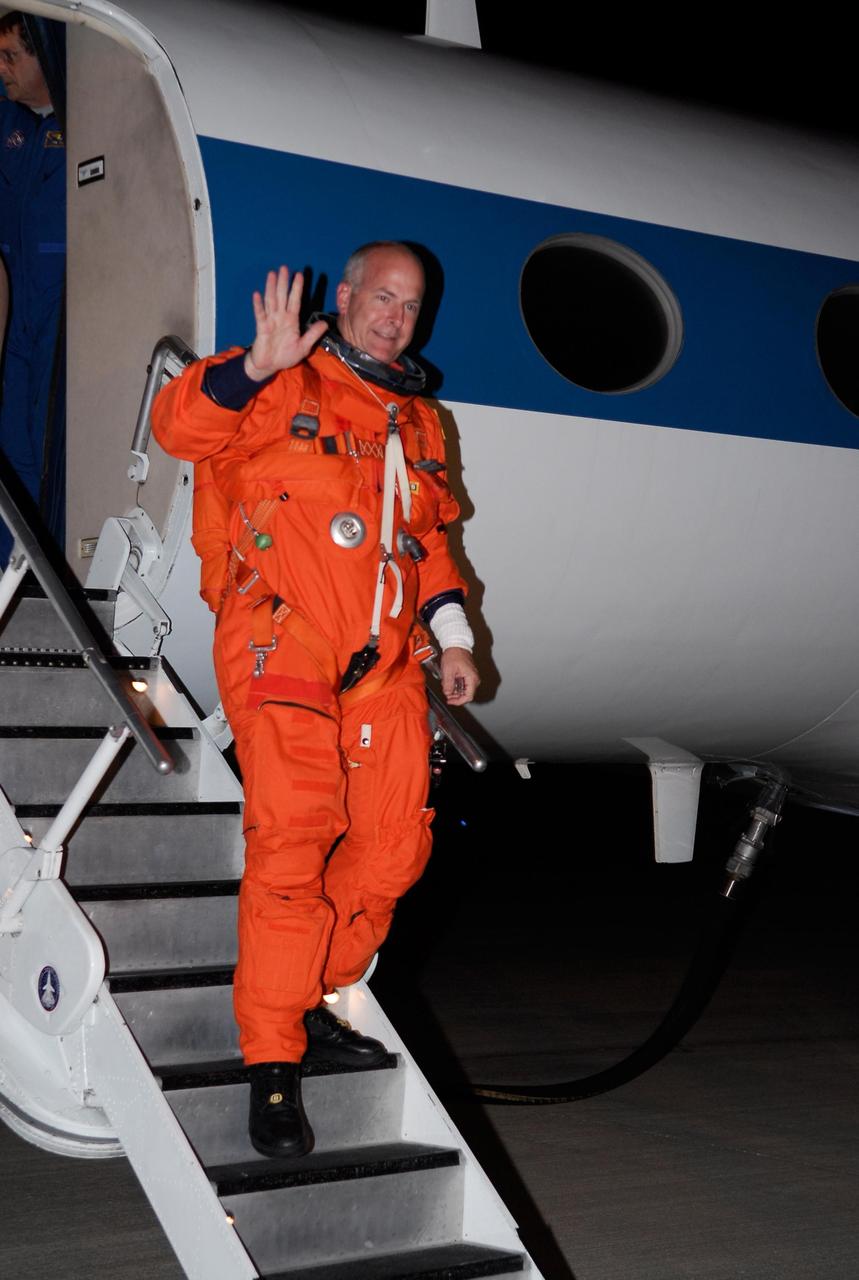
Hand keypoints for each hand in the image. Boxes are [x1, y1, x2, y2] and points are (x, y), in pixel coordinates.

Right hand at [245, 266, 327, 380]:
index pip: (295, 301)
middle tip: (284, 267)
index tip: (299, 274)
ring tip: (272, 274)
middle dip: (283, 282)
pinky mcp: (261, 328)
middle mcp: (280, 318)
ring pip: (271, 301)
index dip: (297, 288)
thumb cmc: (285, 356)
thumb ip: (313, 335)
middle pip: (282, 296)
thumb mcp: (303, 347)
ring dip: (271, 288)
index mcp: (291, 321)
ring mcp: (270, 321)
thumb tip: (325, 324)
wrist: (269, 366)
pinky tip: (257, 294)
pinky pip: (260, 315)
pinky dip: (258, 305)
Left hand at [440, 647, 479, 705]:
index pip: (468, 696)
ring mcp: (471, 678)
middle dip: (455, 696)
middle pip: (466, 695)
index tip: (450, 701)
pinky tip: (449, 683)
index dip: (459, 701)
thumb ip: (448, 684)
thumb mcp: (448, 670)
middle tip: (446, 694)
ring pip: (464, 691)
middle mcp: (474, 679)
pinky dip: (456, 687)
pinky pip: (463, 685)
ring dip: (455, 692)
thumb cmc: (454, 654)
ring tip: (446, 686)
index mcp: (472, 678)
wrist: (456, 645)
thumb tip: (448, 693)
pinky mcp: (468, 676)